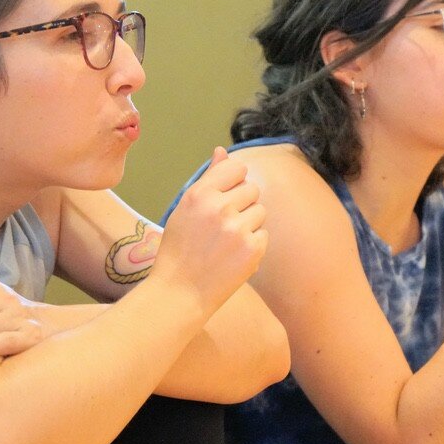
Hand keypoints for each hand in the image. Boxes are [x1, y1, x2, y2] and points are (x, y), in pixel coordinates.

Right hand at [153, 147, 267, 310]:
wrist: (179, 292)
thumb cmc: (180, 249)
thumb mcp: (185, 209)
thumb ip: (209, 178)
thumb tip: (222, 151)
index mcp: (199, 194)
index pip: (237, 168)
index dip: (235, 183)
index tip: (225, 198)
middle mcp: (219, 207)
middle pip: (252, 189)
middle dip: (243, 205)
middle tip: (222, 227)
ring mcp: (237, 228)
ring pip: (260, 211)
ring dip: (249, 225)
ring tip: (226, 242)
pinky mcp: (252, 249)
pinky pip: (264, 234)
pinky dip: (253, 245)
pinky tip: (232, 256)